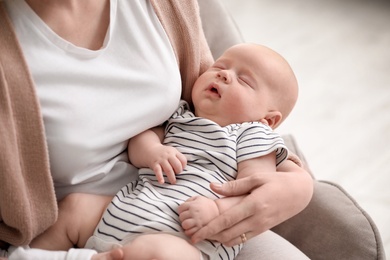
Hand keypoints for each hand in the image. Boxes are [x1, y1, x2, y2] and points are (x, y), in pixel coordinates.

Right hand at [148, 144, 186, 183]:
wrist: (149, 149)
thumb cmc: (163, 153)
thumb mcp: (172, 152)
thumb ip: (178, 158)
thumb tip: (183, 168)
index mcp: (174, 152)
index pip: (183, 160)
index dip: (184, 166)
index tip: (181, 169)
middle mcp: (168, 155)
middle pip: (177, 165)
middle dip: (178, 171)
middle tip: (177, 174)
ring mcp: (161, 159)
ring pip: (168, 169)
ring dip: (172, 177)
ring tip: (173, 182)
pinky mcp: (154, 164)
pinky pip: (158, 171)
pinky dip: (160, 177)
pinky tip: (162, 182)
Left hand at [190, 160, 312, 245]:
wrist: (298, 193)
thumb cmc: (275, 182)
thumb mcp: (256, 178)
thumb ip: (233, 185)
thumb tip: (212, 186)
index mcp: (254, 204)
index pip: (226, 220)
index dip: (209, 229)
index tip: (195, 234)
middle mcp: (257, 219)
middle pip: (227, 234)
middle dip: (209, 237)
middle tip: (193, 236)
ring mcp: (260, 226)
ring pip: (234, 239)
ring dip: (218, 239)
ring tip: (205, 234)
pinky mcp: (263, 229)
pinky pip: (243, 239)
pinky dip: (230, 238)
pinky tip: (220, 233)